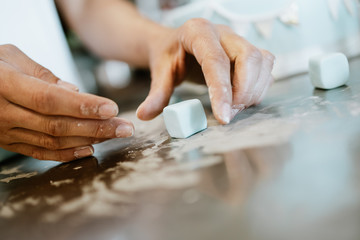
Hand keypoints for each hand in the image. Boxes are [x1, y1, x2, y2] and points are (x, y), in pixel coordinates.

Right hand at [0, 44, 133, 161]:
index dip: (83, 105)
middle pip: (58, 124)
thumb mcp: (10, 57)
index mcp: (4, 85)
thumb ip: (43, 75)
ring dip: (88, 140)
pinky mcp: (9, 143)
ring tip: (114, 135)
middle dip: (96, 127)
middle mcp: (3, 112)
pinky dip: (66, 154)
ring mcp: (5, 131)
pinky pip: (40, 152)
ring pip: (53, 141)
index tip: (112, 108)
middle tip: (125, 127)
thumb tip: (74, 92)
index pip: (50, 99)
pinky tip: (89, 150)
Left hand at [136, 18, 274, 123]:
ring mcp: (238, 39)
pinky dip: (258, 88)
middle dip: (243, 91)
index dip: (222, 90)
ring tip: (234, 109)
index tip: (223, 117)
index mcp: (197, 31)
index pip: (216, 60)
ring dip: (253, 91)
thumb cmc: (169, 56)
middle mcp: (222, 32)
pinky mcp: (248, 50)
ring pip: (262, 61)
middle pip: (248, 57)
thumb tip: (144, 115)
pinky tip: (242, 101)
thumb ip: (156, 94)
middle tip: (229, 114)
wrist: (176, 44)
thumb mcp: (160, 72)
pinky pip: (265, 67)